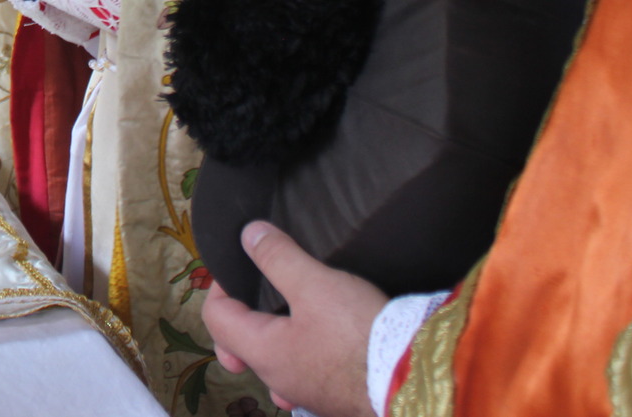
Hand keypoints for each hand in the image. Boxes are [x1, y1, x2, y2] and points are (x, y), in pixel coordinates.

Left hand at [202, 222, 386, 416]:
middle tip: (258, 292)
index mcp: (262, 352)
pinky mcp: (336, 396)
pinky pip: (307, 373)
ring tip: (290, 311)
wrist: (416, 380)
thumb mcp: (316, 284)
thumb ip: (277, 257)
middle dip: (244, 315)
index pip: (215, 317)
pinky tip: (323, 340)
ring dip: (275, 337)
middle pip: (241, 344)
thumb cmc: (361, 334)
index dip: (222, 284)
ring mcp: (308, 393)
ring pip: (275, 362)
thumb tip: (248, 235)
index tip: (245, 262)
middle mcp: (278, 379)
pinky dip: (305, 353)